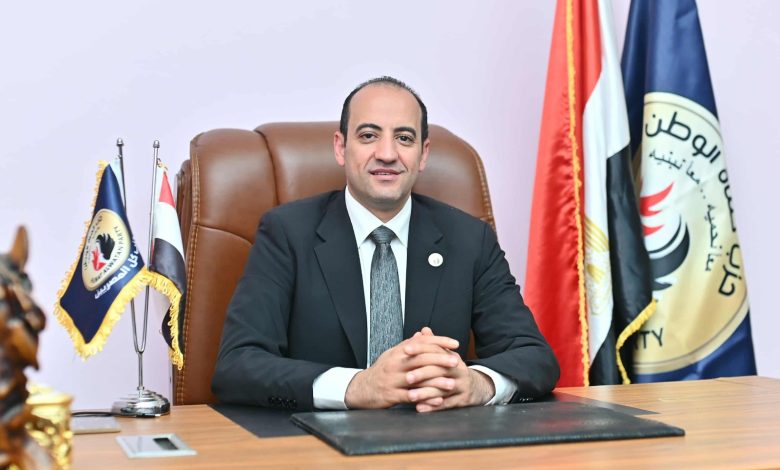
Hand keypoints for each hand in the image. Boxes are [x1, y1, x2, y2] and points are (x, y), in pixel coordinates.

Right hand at [344, 331, 458, 408]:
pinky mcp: (391, 395)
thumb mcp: (393, 354)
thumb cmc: (382, 370)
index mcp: (398, 352)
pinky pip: (411, 397)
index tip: (455, 344)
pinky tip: (438, 401)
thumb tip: (423, 333)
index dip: (439, 341)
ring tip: (451, 384)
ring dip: (436, 382)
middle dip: (441, 360)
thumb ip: (409, 345)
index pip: (421, 342)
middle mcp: (395, 364)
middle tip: (456, 362)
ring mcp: (393, 380)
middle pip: (421, 359)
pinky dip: (426, 399)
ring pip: (418, 379)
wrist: (362, 388)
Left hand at [406, 328, 495, 412]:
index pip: (436, 350)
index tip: (405, 350)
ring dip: (425, 393)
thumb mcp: (446, 356)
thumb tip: (423, 330)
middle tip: (407, 378)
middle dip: (422, 374)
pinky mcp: (463, 400)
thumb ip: (434, 345)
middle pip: (440, 370)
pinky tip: (419, 408)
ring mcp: (462, 386)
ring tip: (410, 396)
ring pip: (442, 389)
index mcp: (453, 358)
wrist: (477, 387)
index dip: (421, 349)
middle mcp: (459, 370)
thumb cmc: (454, 370)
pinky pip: (446, 404)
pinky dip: (432, 407)